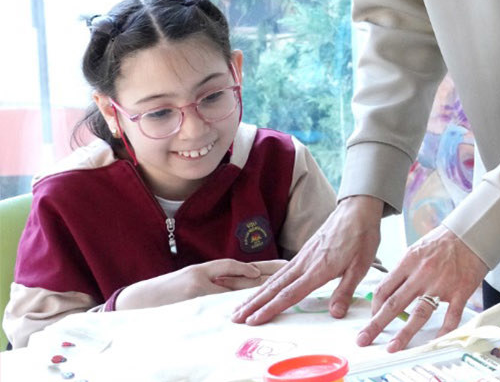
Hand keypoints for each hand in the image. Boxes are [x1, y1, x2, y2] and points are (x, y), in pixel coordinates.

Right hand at [117, 259, 286, 309]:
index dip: (267, 267)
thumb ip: (212, 292)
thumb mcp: (189, 293)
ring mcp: (203, 280)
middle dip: (273, 270)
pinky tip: (255, 277)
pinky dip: (237, 276)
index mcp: (210, 275)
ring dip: (264, 275)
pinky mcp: (194, 287)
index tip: (288, 265)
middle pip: (248, 272)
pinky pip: (220, 282)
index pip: (246, 270)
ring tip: (286, 272)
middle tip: (297, 265)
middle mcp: (209, 274)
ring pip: (240, 277)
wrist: (134, 302)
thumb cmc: (162, 301)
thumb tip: (237, 300)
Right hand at [232, 194, 382, 325]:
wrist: (357, 210)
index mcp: (318, 269)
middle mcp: (305, 263)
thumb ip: (345, 290)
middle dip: (254, 304)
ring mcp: (302, 257)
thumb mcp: (361, 266)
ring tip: (240, 308)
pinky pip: (280, 271)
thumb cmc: (361, 237)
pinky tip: (261, 289)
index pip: (290, 293)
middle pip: (274, 287)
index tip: (254, 321)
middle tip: (235, 318)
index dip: (271, 309)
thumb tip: (335, 314)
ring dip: (256, 294)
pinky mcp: (303, 252)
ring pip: (274, 279)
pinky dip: (267, 282)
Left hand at [359, 224, 488, 351]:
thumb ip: (404, 269)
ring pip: (419, 313)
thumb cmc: (444, 240)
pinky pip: (450, 316)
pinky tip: (435, 342)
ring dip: (404, 333)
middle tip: (363, 339)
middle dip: (376, 324)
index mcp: (409, 262)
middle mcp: (422, 274)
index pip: (384, 288)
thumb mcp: (417, 249)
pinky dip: (443, 331)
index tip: (372, 316)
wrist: (473, 233)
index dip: (374, 306)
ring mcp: (441, 284)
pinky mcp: (460, 291)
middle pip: (394, 304)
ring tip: (392, 347)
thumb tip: (390, 289)